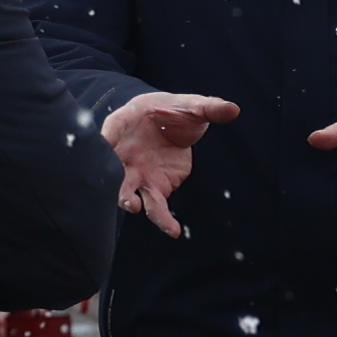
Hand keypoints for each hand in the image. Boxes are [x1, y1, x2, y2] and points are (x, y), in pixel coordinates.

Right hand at [103, 91, 241, 235]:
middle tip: (119, 183)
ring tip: (135, 207)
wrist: (171, 123)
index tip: (104, 145)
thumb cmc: (173, 110)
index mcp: (125, 123)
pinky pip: (155, 206)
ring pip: (130, 192)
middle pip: (113, 168)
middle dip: (113, 177)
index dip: (106, 138)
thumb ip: (209, 108)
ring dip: (129, 201)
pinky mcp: (155, 187)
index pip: (111, 130)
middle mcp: (123, 152)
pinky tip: (173, 230)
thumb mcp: (191, 105)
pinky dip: (163, 219)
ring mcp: (137, 173)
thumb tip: (233, 109)